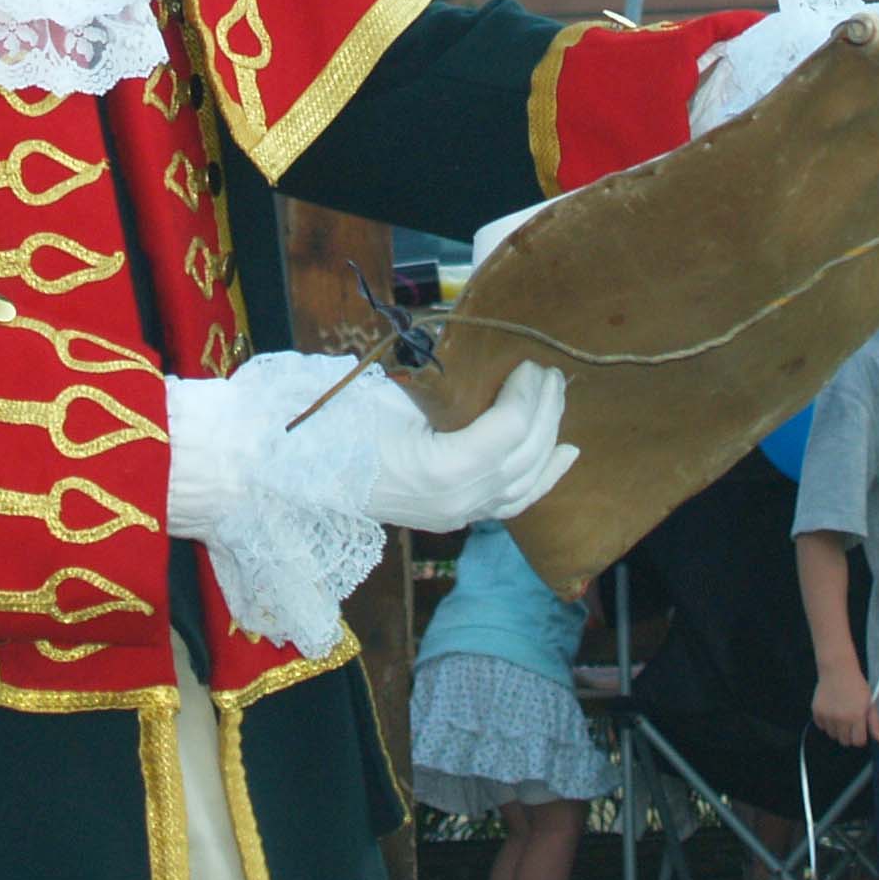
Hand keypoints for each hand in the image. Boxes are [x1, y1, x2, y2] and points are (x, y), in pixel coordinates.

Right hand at [361, 361, 577, 531]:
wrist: (311, 471)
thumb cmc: (346, 424)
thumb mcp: (396, 397)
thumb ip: (446, 388)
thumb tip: (485, 363)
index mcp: (444, 470)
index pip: (509, 430)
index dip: (526, 394)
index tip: (528, 363)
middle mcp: (461, 500)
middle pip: (525, 453)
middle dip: (545, 409)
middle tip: (548, 372)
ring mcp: (461, 514)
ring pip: (527, 480)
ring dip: (549, 435)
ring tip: (558, 397)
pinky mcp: (460, 516)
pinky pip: (514, 501)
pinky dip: (544, 476)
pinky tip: (567, 454)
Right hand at [811, 658, 878, 748]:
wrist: (837, 669)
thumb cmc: (857, 686)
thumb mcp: (870, 702)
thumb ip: (875, 723)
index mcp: (856, 717)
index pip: (858, 742)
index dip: (860, 737)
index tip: (859, 729)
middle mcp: (841, 719)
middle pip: (845, 742)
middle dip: (849, 735)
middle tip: (849, 722)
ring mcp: (827, 716)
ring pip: (832, 735)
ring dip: (837, 729)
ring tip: (839, 715)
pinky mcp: (816, 712)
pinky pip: (821, 727)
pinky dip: (826, 723)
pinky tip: (830, 711)